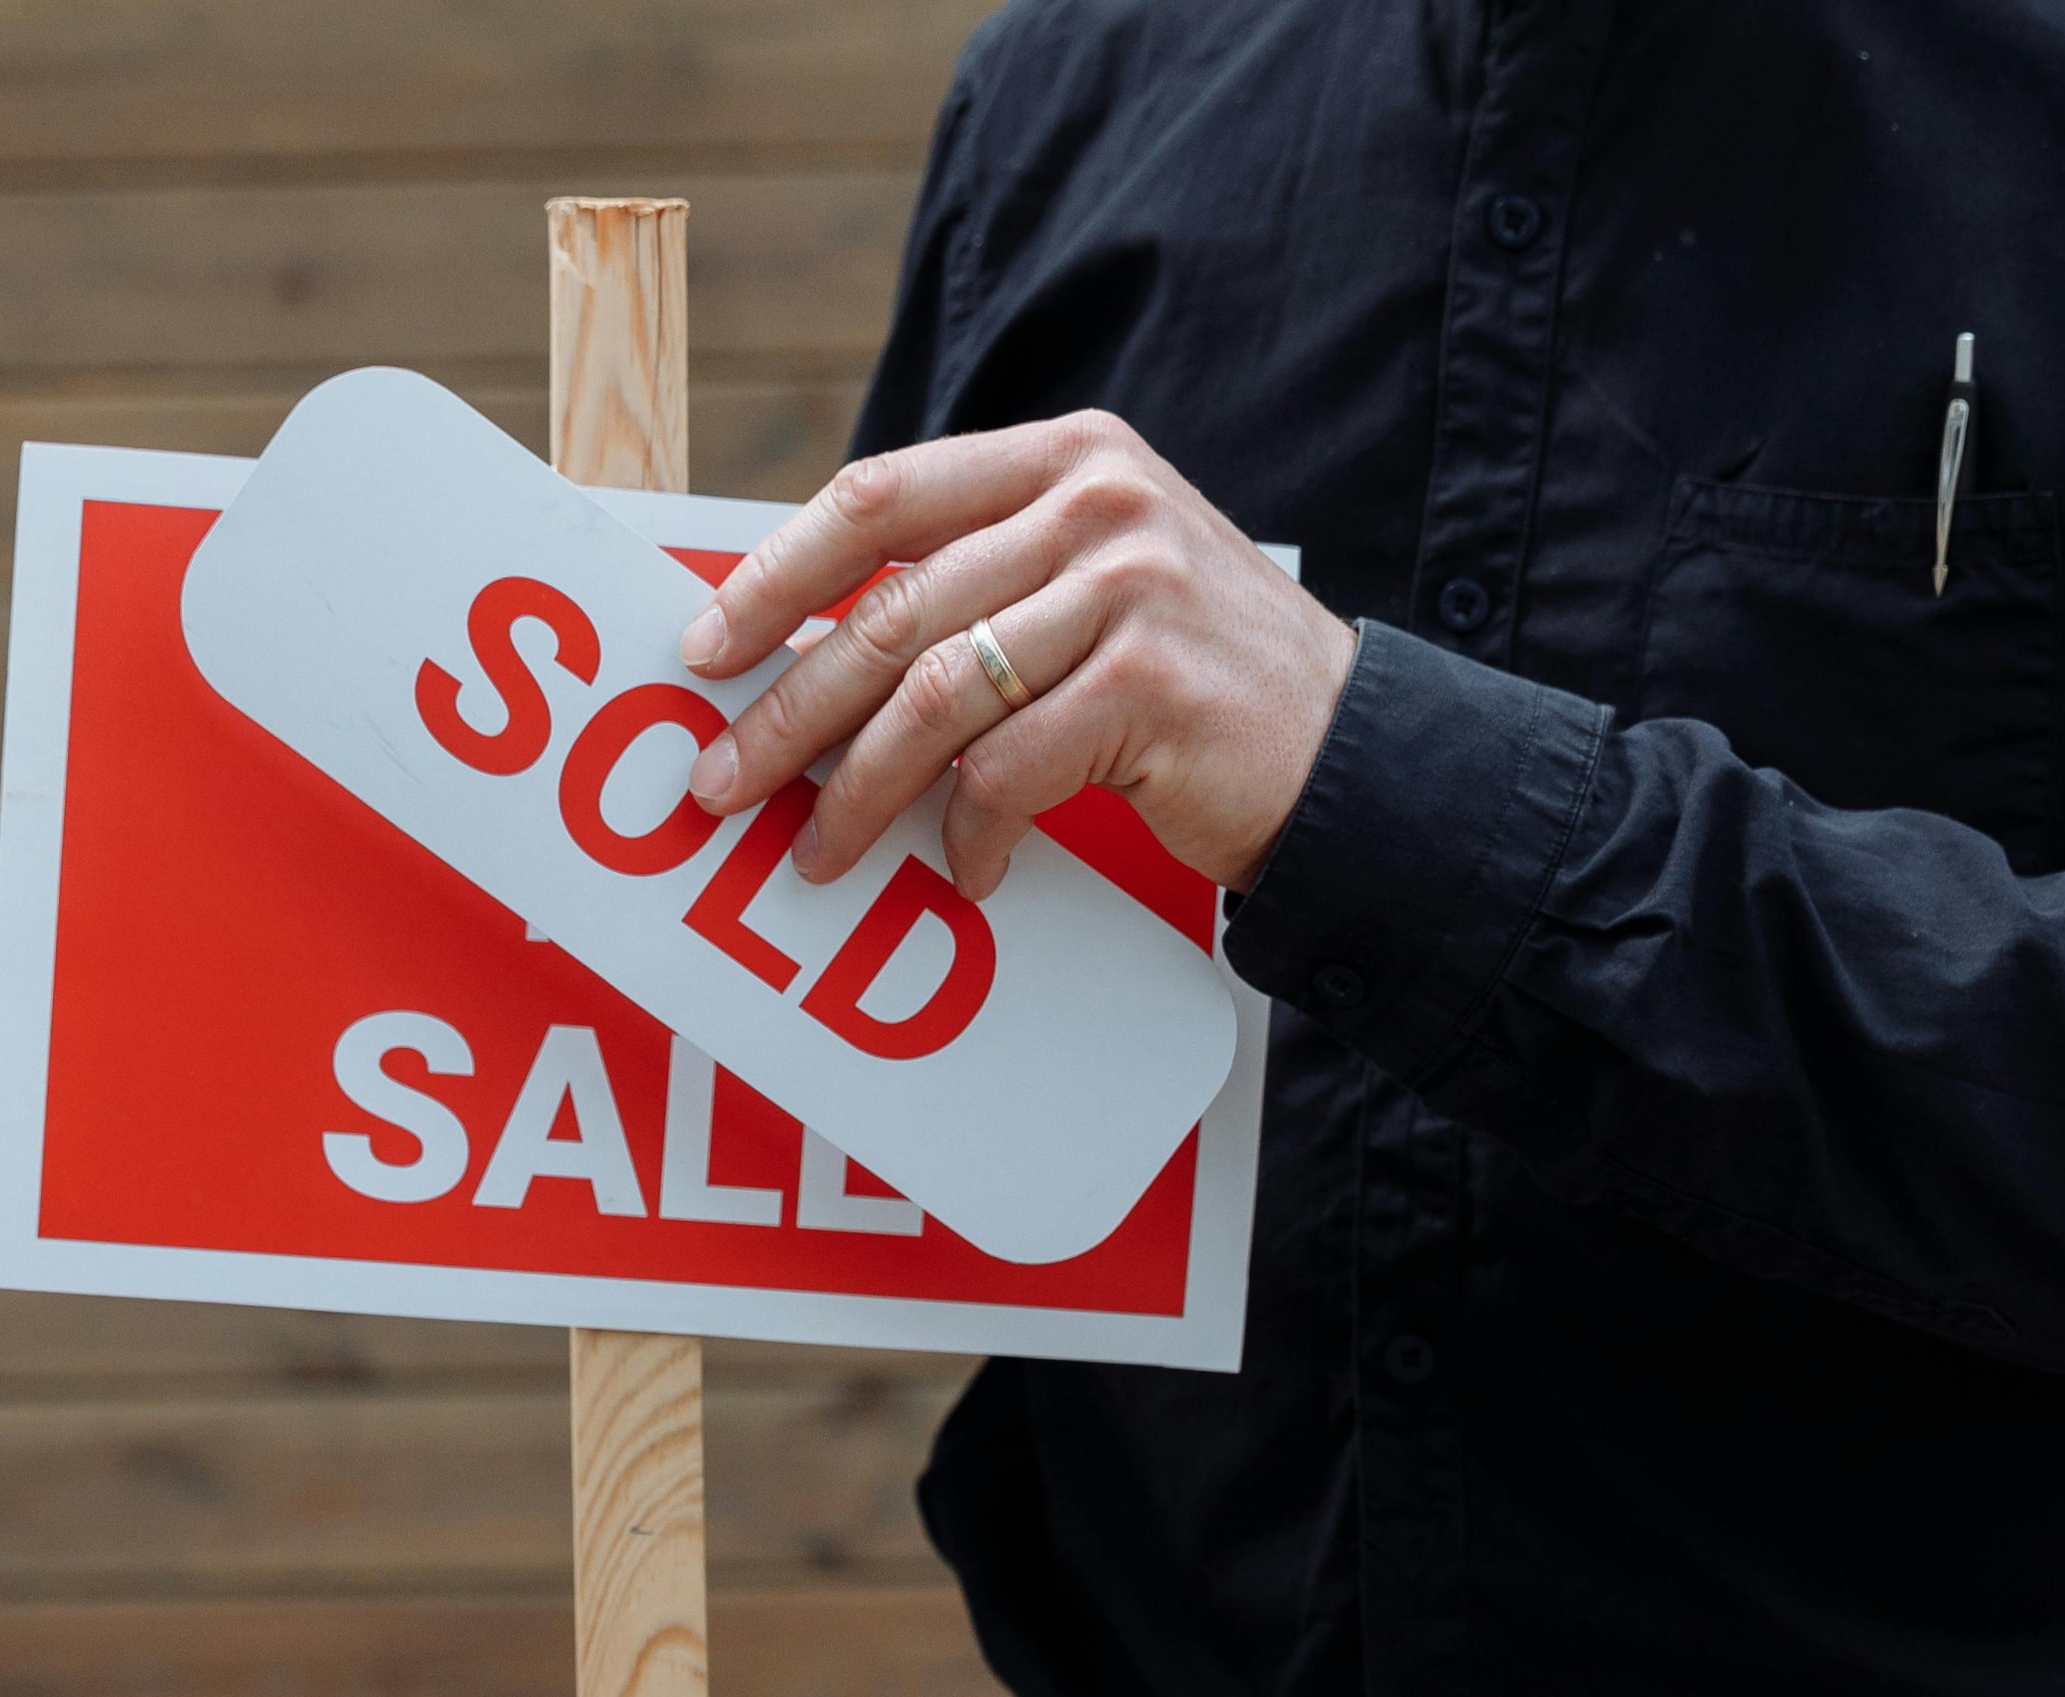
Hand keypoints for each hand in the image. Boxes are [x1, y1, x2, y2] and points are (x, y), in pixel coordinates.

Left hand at [675, 411, 1356, 899]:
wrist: (1355, 753)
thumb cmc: (1201, 680)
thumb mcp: (1102, 581)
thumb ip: (988, 578)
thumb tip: (814, 650)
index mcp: (1069, 457)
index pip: (883, 497)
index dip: (778, 575)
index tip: (708, 647)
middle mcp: (1097, 505)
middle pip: (890, 612)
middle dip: (788, 710)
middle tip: (720, 781)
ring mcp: (1128, 591)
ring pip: (932, 701)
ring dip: (857, 794)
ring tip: (818, 853)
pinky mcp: (1149, 689)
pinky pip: (1006, 773)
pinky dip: (971, 836)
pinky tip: (969, 871)